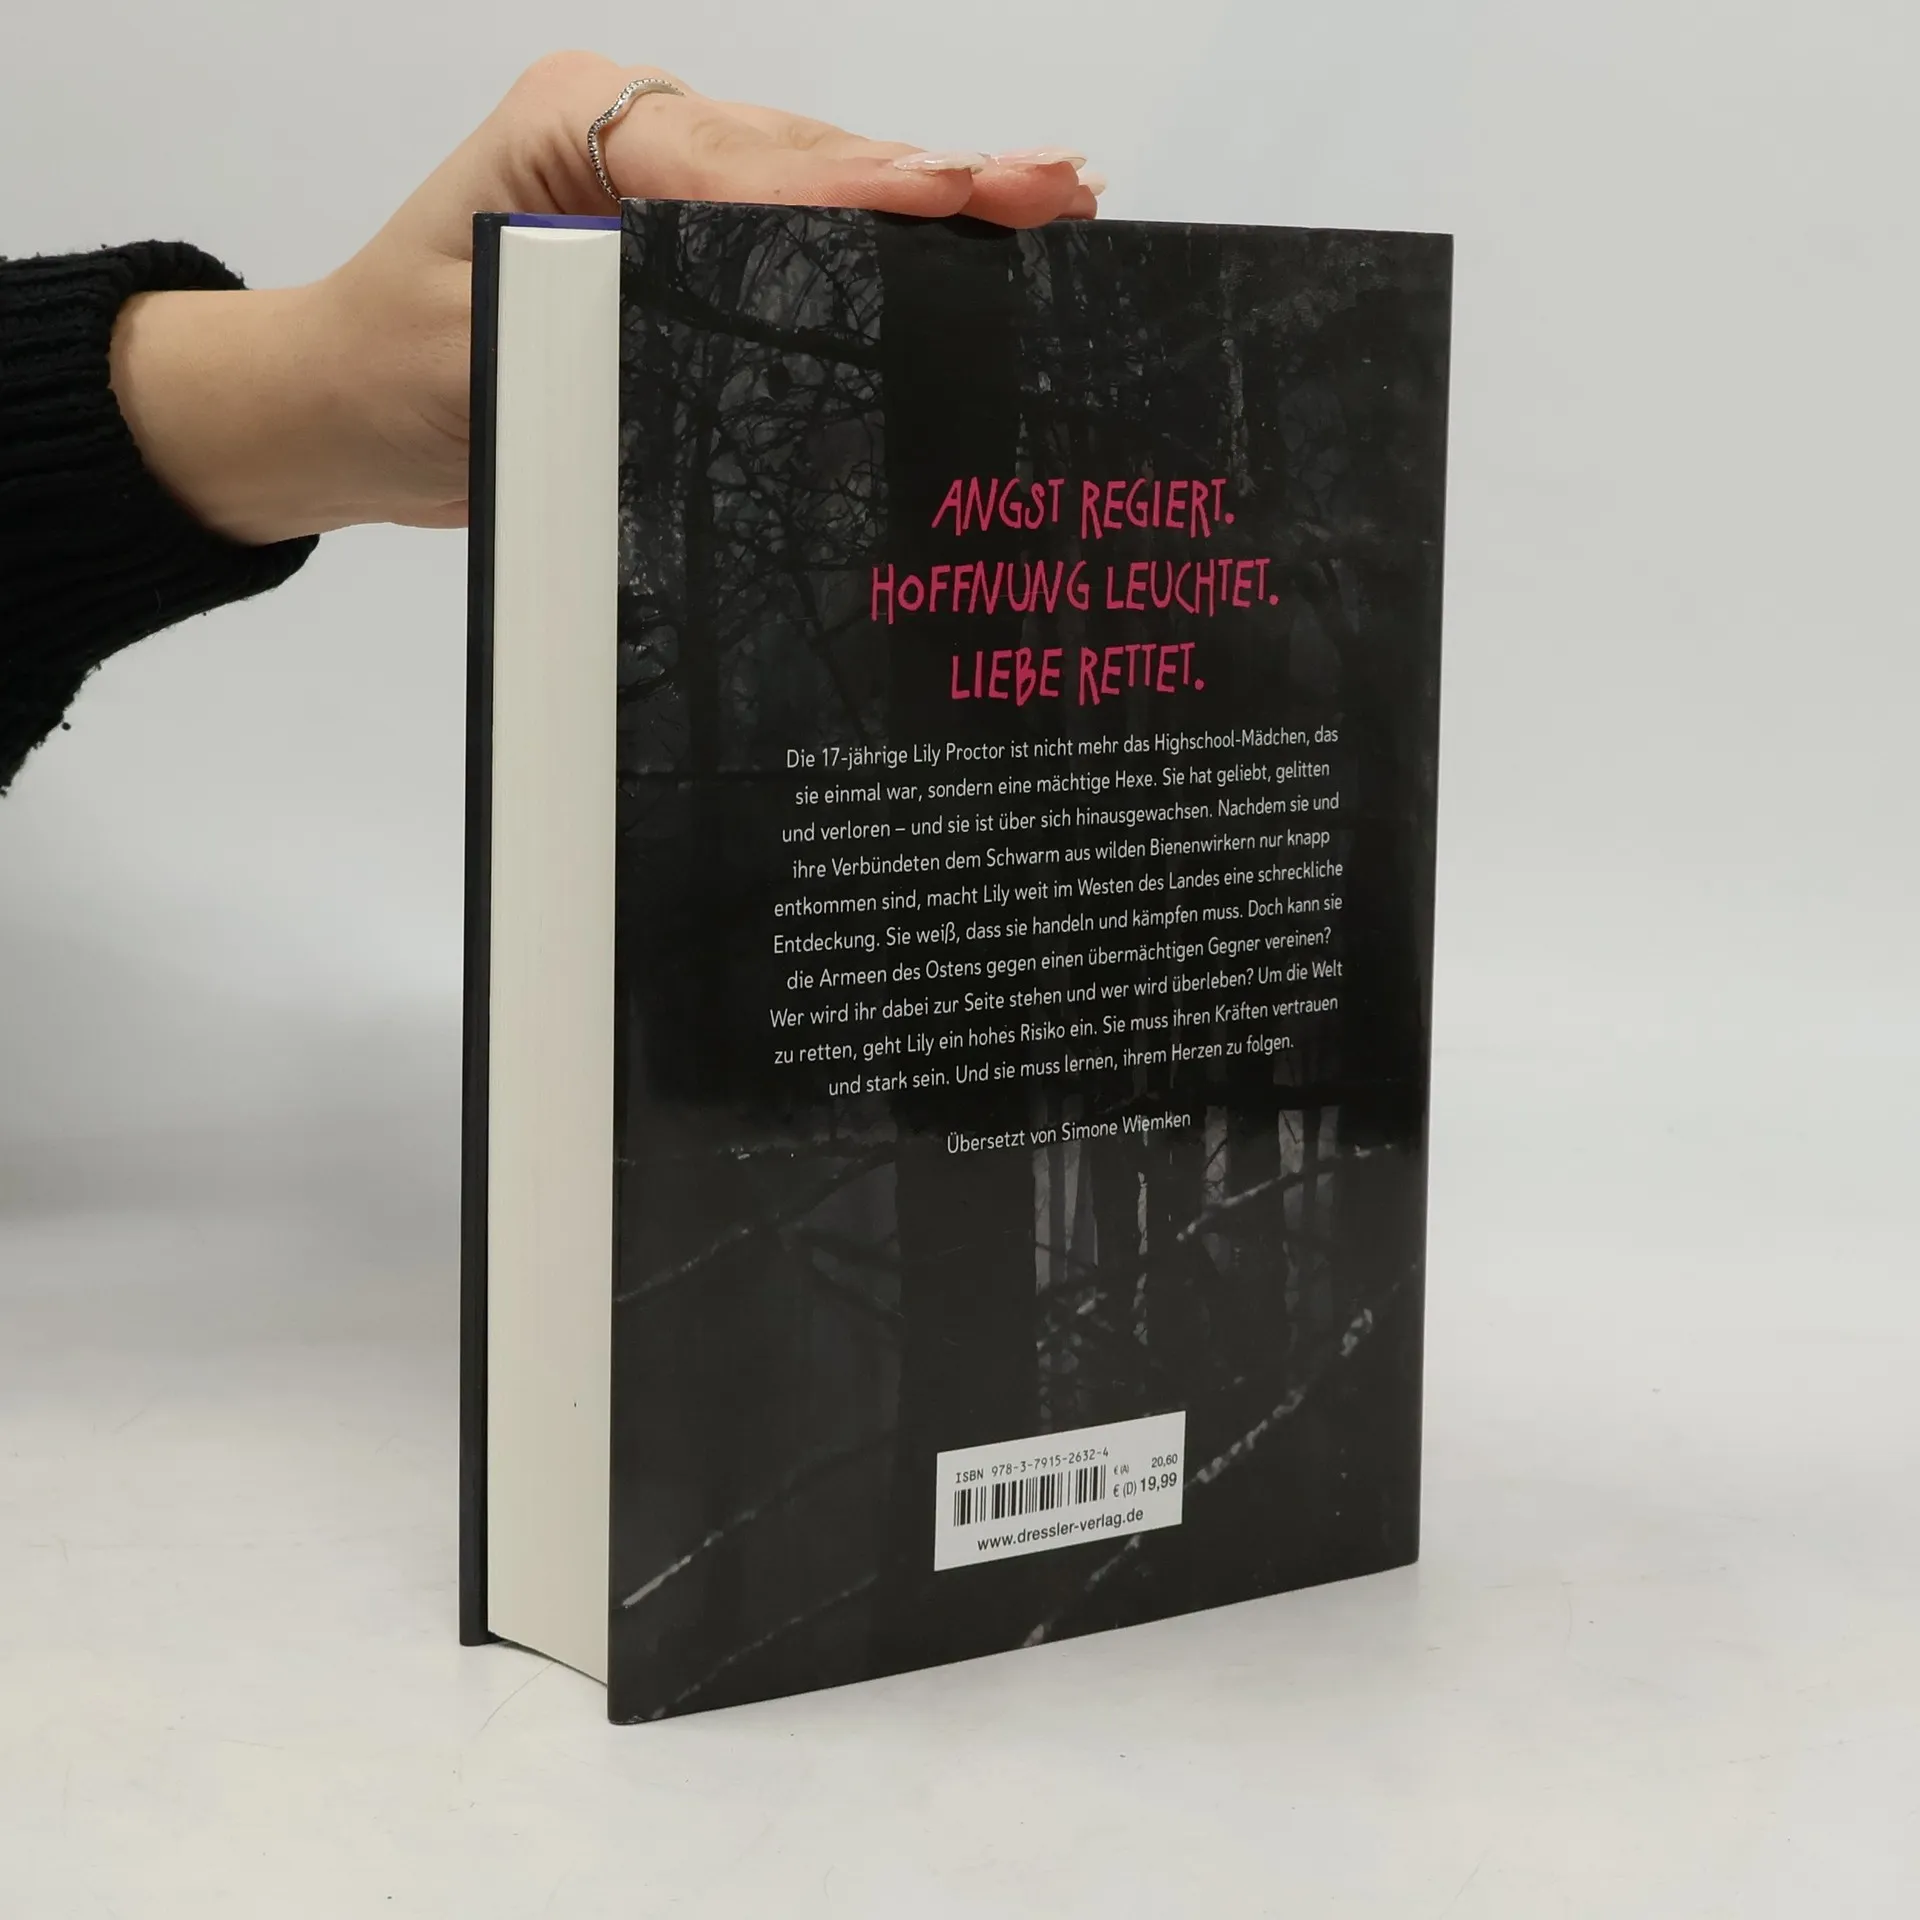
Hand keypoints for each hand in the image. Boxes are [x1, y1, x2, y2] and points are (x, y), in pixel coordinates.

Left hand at [109, 54, 1102, 545]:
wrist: (337, 409)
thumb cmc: (390, 384)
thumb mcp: (491, 360)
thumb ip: (611, 326)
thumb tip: (755, 330)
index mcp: (577, 134)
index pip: (742, 165)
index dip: (856, 188)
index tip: (956, 199)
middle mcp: (630, 136)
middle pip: (807, 155)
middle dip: (938, 174)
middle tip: (1061, 185)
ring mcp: (662, 180)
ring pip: (821, 180)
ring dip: (937, 195)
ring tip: (1055, 195)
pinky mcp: (681, 236)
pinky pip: (803, 226)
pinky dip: (888, 235)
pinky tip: (975, 230)